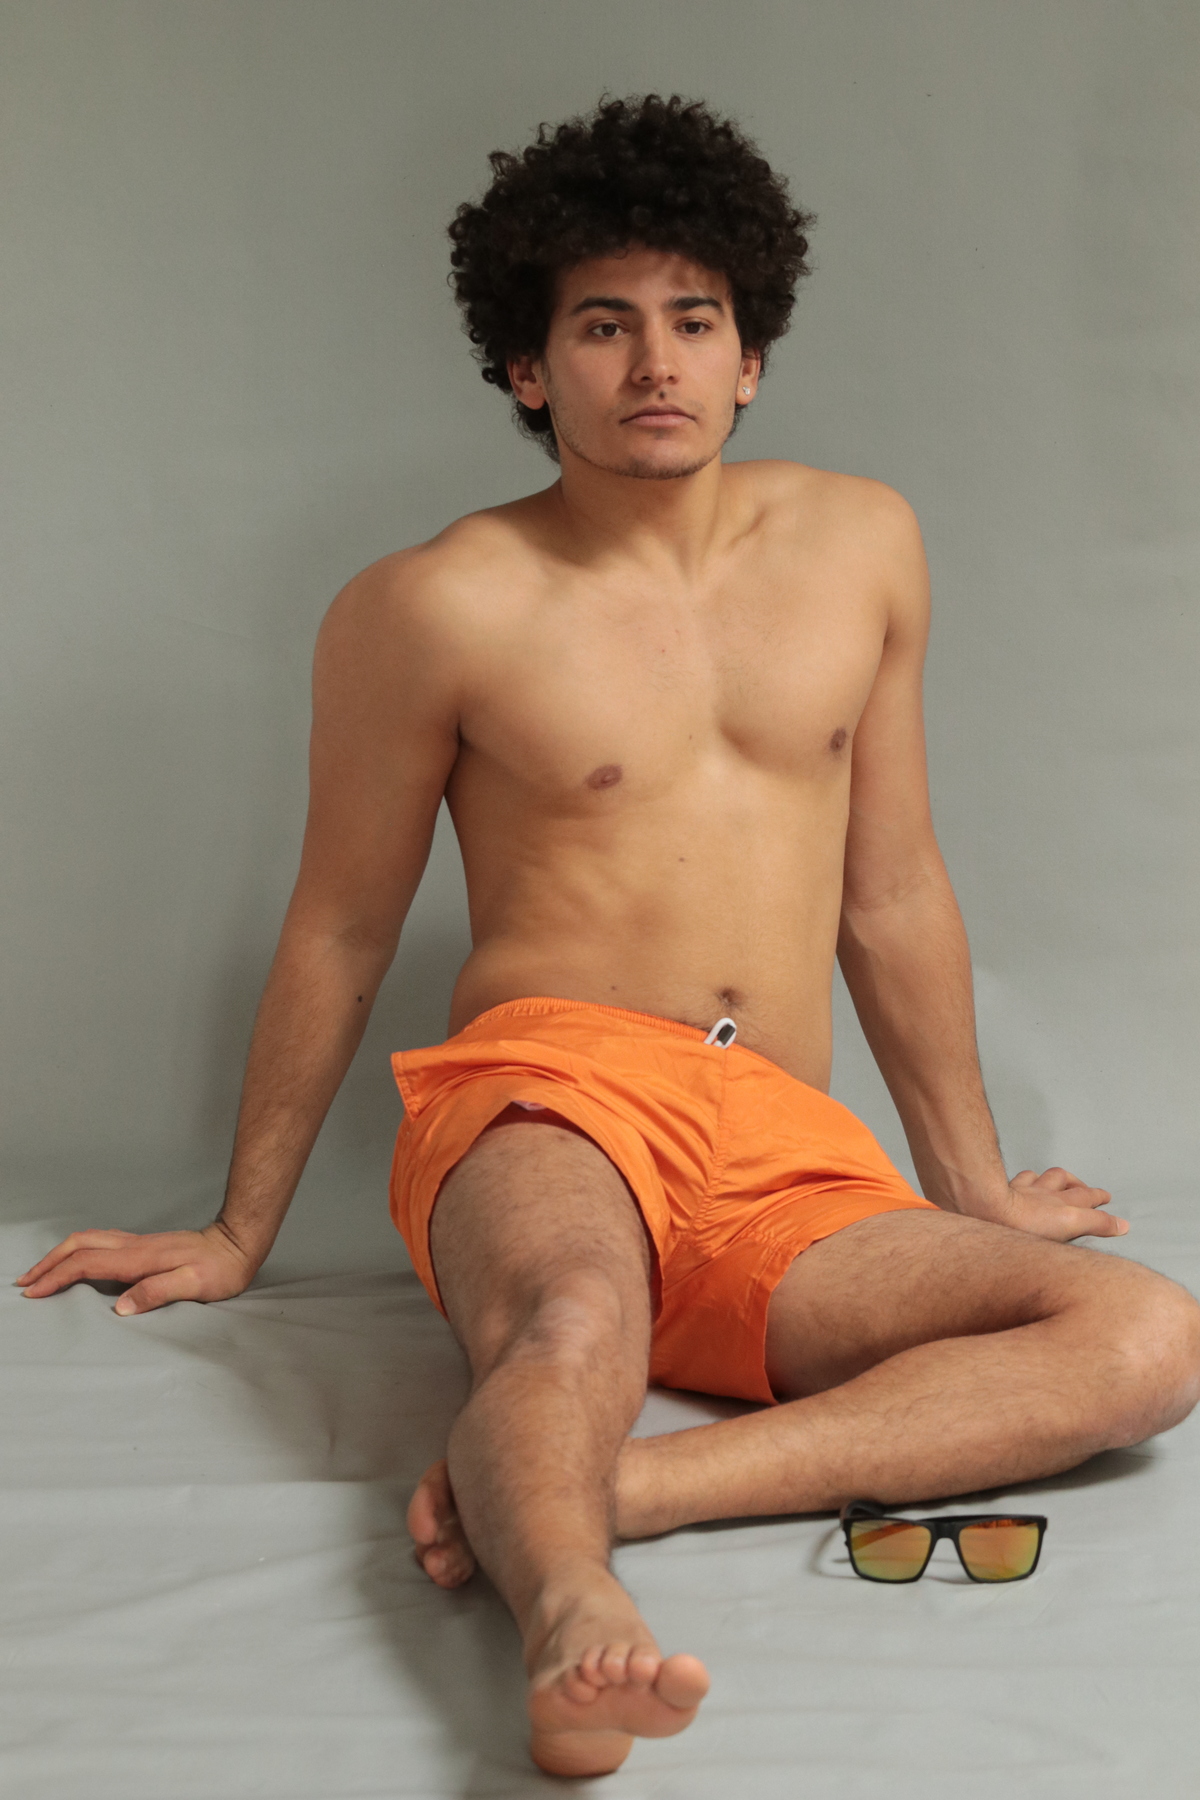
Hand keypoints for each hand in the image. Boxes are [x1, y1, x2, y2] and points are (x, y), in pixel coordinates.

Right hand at [15, 1220, 258, 1314]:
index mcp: (139, 1258)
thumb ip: (157, 1292)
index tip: (34, 1293)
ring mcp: (138, 1243)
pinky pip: (100, 1243)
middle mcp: (133, 1246)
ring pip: (87, 1241)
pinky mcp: (143, 1246)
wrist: (238, 1243)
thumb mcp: (195, 1285)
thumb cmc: (221, 1269)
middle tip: (25, 1282)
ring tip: (41, 1272)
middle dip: (48, 1263)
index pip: (86, 1264)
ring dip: (60, 1254)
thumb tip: (120, 1307)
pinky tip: (75, 1261)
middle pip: (79, 1246)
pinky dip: (78, 1251)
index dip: (57, 1278)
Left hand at [963, 1167, 1126, 1242]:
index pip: (1090, 1206)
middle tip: (1097, 1193)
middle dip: (1087, 1190)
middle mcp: (1048, 1196)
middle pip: (1073, 1188)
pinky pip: (1023, 1178)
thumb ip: (1097, 1226)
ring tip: (1066, 1183)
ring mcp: (1027, 1191)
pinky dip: (1031, 1178)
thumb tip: (1124, 1226)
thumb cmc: (1024, 1228)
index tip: (1112, 1204)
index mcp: (1064, 1209)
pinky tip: (1030, 1180)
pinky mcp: (1007, 1189)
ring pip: (1049, 1179)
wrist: (987, 1210)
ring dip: (1061, 1179)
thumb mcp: (1068, 1228)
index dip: (1102, 1207)